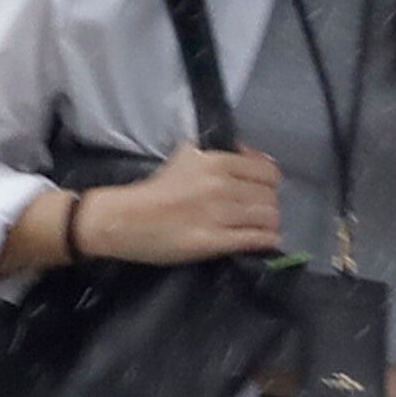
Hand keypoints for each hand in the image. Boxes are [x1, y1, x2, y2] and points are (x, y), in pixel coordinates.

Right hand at [91, 147, 287, 263]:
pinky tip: (263, 241)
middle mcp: (221, 186)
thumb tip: (254, 158)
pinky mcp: (214, 241)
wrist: (125, 219)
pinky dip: (266, 240)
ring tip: (260, 227)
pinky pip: (256, 239)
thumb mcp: (188, 156)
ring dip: (269, 223)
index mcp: (216, 162)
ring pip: (268, 217)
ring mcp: (219, 214)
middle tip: (259, 213)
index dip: (268, 183)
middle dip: (268, 205)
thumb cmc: (157, 189)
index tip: (261, 191)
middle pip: (270, 196)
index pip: (267, 172)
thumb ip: (220, 155)